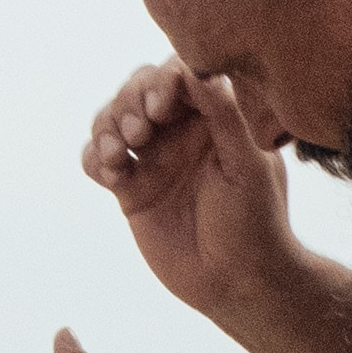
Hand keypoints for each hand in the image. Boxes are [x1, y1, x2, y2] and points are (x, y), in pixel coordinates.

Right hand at [84, 63, 314, 317]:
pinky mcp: (130, 189)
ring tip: (119, 155)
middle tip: (140, 132)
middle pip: (137, 90)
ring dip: (106, 128)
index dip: (162, 81)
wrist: (237, 283)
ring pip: (112, 120)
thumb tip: (200, 68)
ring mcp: (153, 160)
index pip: (179, 76)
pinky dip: (94, 159)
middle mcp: (180, 132)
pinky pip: (98, 161)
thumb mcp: (247, 165)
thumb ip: (225, 115)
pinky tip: (111, 174)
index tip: (161, 105)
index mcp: (214, 118)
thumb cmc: (257, 223)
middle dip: (129, 102)